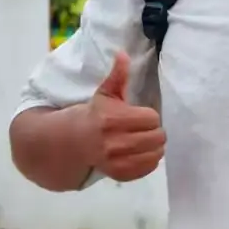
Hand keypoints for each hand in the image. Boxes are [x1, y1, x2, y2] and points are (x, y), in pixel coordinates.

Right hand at [81, 51, 165, 181]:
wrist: (72, 142)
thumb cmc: (94, 114)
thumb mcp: (105, 93)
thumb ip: (118, 75)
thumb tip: (123, 53)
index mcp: (113, 119)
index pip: (151, 118)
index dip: (150, 115)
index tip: (143, 114)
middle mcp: (115, 142)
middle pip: (156, 137)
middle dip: (155, 131)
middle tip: (147, 128)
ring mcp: (116, 161)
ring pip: (155, 154)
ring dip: (155, 146)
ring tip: (148, 140)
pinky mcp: (118, 175)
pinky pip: (147, 169)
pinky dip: (150, 161)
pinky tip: (144, 152)